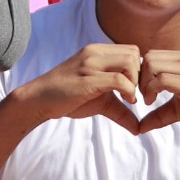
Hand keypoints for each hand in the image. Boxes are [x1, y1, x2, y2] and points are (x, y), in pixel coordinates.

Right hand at [12, 43, 141, 133]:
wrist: (38, 99)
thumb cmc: (67, 98)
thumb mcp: (100, 101)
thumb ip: (121, 110)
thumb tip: (139, 129)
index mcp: (97, 52)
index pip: (132, 50)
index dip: (140, 70)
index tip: (136, 90)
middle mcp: (94, 52)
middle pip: (135, 54)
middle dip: (141, 76)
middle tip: (135, 94)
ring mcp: (90, 64)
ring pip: (130, 62)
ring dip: (135, 82)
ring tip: (129, 98)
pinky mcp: (87, 79)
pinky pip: (119, 79)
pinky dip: (129, 91)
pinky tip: (126, 102)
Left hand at [136, 50, 179, 135]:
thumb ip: (159, 113)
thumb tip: (138, 128)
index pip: (151, 55)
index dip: (141, 74)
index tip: (142, 93)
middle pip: (148, 57)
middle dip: (138, 77)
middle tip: (141, 97)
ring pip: (151, 64)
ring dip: (143, 83)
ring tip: (148, 100)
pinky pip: (161, 79)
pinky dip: (150, 90)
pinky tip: (152, 103)